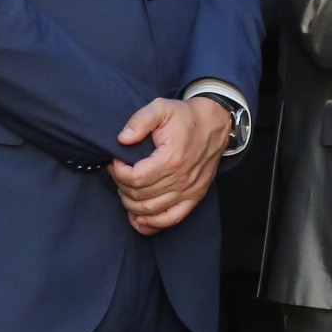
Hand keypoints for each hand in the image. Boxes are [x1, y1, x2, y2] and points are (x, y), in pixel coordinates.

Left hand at [109, 96, 232, 233]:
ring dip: (131, 205)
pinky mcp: (194, 198)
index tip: (115, 162)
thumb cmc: (185, 117)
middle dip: (122, 186)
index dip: (119, 173)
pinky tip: (138, 219)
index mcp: (172, 159)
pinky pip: (172, 219)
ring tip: (125, 190)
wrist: (215, 124)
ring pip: (151, 210)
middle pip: (140, 196)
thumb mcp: (161, 107)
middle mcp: (181, 179)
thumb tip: (122, 139)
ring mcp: (189, 191)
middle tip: (118, 174)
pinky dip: (152, 224)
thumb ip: (140, 120)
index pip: (136, 178)